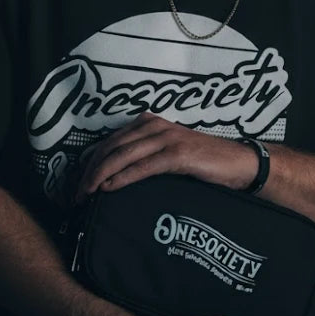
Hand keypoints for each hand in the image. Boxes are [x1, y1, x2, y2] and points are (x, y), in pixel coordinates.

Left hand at [74, 113, 258, 202]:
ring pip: (122, 155)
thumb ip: (145, 156)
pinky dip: (122, 177)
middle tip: (77, 193)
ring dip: (99, 175)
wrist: (237, 162)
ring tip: (87, 193)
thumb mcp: (168, 153)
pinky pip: (143, 166)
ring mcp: (166, 138)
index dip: (90, 161)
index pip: (110, 140)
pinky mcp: (178, 154)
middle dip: (90, 170)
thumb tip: (112, 177)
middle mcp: (154, 125)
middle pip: (111, 147)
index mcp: (150, 122)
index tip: (78, 182)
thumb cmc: (202, 162)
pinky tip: (109, 188)